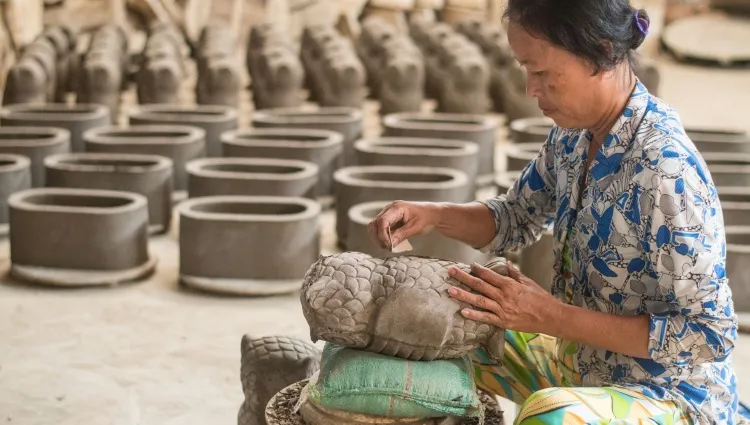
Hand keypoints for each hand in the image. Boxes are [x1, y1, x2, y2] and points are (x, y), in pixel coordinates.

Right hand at [367, 200, 443, 249]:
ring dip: (377, 238)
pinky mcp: (388, 218)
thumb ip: (402, 235)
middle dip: (378, 237)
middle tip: (387, 247)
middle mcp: (389, 209)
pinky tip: (389, 242)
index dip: (382, 235)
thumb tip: (389, 244)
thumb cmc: (427, 218)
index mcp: (397, 208)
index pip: (382, 221)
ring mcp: (388, 213)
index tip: (388, 246)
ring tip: (388, 246)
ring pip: (374, 226)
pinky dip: (381, 236)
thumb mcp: (416, 228)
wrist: (433, 214)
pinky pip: (379, 228)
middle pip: (374, 223)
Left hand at [447, 261, 561, 333]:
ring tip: (450, 291)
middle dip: (463, 278)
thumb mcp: (528, 282)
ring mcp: (502, 309)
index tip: (468, 265)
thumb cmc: (541, 298)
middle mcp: (503, 296)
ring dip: (463, 295)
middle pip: (479, 285)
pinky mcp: (503, 322)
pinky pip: (486, 318)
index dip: (478, 270)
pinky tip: (463, 311)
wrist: (551, 317)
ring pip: (479, 300)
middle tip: (451, 271)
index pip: (489, 275)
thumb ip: (515, 273)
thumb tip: (506, 263)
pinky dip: (474, 315)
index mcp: (509, 285)